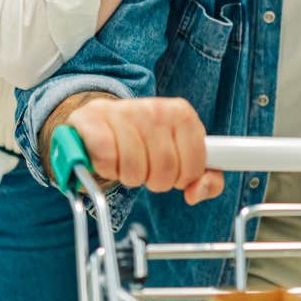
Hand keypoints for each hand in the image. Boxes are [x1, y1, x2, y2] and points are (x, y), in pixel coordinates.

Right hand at [66, 96, 224, 204]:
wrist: (103, 119)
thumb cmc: (146, 142)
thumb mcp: (183, 156)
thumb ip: (206, 179)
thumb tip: (195, 192)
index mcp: (182, 114)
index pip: (195, 165)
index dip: (183, 178)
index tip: (174, 171)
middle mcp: (155, 108)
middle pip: (164, 171)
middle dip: (154, 180)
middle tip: (146, 168)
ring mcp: (125, 111)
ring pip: (134, 170)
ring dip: (129, 177)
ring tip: (126, 162)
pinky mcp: (94, 119)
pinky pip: (106, 160)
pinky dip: (107, 169)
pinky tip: (109, 159)